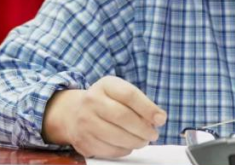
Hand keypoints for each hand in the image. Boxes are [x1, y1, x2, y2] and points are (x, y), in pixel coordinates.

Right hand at [41, 76, 166, 157]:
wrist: (73, 113)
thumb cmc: (105, 102)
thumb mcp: (120, 92)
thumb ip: (140, 103)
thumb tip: (159, 119)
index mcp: (105, 85)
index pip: (129, 95)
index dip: (148, 108)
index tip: (161, 119)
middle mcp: (91, 101)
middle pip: (123, 117)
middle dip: (143, 129)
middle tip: (153, 134)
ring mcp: (85, 122)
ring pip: (116, 136)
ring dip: (136, 141)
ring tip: (143, 141)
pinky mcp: (83, 141)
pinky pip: (108, 150)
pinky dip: (124, 150)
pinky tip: (128, 145)